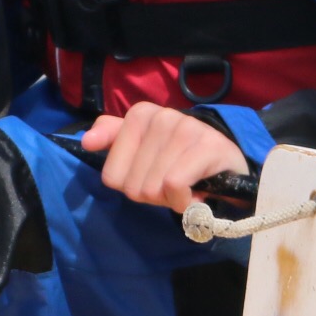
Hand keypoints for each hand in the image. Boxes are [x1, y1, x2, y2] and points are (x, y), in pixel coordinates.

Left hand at [78, 101, 248, 211]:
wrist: (229, 167)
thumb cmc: (180, 161)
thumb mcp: (144, 150)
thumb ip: (113, 139)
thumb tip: (86, 141)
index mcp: (141, 114)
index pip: (112, 176)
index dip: (133, 187)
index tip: (153, 178)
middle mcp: (161, 116)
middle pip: (133, 187)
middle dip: (154, 195)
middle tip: (175, 184)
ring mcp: (185, 127)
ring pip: (153, 187)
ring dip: (172, 199)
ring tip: (188, 186)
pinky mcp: (207, 145)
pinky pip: (174, 185)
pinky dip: (184, 201)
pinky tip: (197, 193)